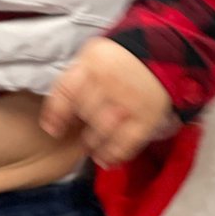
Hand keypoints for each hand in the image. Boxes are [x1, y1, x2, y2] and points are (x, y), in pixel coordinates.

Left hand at [41, 37, 175, 166]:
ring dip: (93, 143)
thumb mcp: (95, 56)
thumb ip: (78, 77)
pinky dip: (113, 154)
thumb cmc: (120, 59)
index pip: (67, 90)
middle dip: (79, 127)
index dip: (56, 113)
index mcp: (93, 62)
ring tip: (92, 147)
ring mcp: (129, 101)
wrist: (162, 56)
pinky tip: (106, 160)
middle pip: (84, 112)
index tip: (52, 129)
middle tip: (79, 135)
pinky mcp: (147, 118)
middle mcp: (110, 82)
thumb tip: (59, 109)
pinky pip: (126, 143)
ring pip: (102, 131)